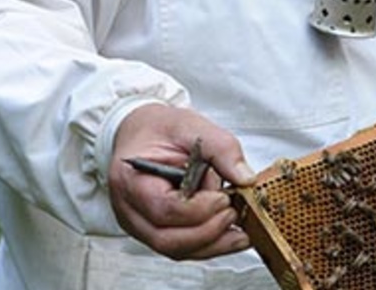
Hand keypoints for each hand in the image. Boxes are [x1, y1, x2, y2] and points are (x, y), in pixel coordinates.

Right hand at [108, 104, 256, 259]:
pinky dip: (208, 244)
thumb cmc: (158, 129)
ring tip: (240, 230)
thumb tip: (245, 178)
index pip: (164, 208)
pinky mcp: (155, 230)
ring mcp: (141, 224)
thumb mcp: (191, 125)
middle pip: (168, 239)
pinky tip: (231, 235)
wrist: (141, 132)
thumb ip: (221, 148)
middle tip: (234, 212)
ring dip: (212, 243)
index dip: (199, 209)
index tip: (223, 196)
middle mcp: (130, 209)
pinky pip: (181, 246)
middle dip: (208, 231)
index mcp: (132, 179)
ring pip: (175, 249)